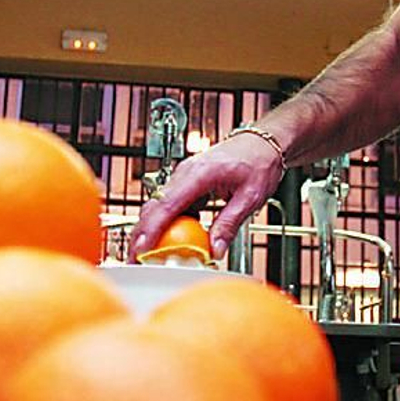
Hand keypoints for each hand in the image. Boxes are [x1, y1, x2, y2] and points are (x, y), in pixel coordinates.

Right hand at [130, 133, 285, 259]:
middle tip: (137, 258)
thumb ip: (229, 224)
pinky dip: (166, 222)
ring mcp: (183, 177)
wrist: (262, 143)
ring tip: (150, 253)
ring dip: (152, 228)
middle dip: (142, 232)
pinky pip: (170, 204)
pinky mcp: (186, 183)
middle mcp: (186, 173)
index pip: (168, 203)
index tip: (142, 248)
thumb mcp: (249, 197)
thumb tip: (215, 250)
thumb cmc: (259, 161)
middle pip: (155, 205)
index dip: (151, 228)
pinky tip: (171, 239)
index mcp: (200, 173)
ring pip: (159, 205)